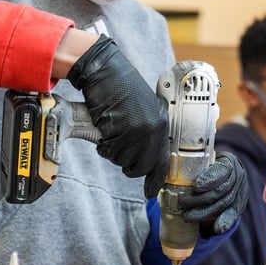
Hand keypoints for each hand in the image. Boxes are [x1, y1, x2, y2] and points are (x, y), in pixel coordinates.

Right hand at [66, 36, 169, 198]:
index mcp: (162, 125)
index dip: (154, 180)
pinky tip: (105, 126)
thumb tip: (146, 163)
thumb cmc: (120, 91)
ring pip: (122, 160)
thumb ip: (147, 134)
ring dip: (112, 149)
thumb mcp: (142, 112)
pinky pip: (109, 150)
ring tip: (111, 128)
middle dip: (126, 161)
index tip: (150, 193)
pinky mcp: (121, 129)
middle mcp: (154, 129)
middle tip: (117, 143)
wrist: (104, 72)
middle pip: (140, 167)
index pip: (162, 162)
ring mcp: (139, 130)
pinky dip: (103, 143)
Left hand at [177, 151, 248, 234]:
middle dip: (200, 199)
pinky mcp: (240, 204)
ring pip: (224, 203)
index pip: (221, 170)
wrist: (226, 175)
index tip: (196, 186)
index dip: (209, 178)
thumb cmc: (208, 167)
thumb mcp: (202, 161)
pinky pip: (233, 213)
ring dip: (205, 212)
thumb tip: (165, 175)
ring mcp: (241, 190)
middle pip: (220, 190)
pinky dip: (225, 221)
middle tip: (182, 203)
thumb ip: (189, 166)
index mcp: (228, 161)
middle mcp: (238, 175)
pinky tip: (217, 228)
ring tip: (188, 217)